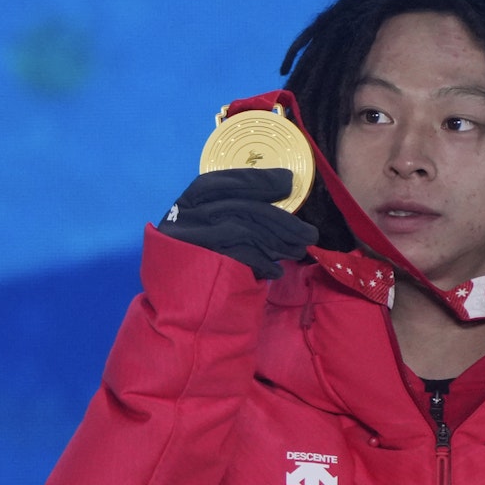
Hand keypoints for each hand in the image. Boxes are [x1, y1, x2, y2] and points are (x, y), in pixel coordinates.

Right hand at [157, 168, 317, 278]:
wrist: (174, 304)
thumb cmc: (195, 262)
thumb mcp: (204, 230)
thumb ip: (232, 212)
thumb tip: (277, 195)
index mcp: (187, 204)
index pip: (220, 182)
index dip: (257, 180)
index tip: (287, 182)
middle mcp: (187, 219)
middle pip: (243, 209)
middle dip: (283, 221)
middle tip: (309, 233)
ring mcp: (193, 242)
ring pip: (246, 232)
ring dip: (280, 242)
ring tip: (299, 251)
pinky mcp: (203, 268)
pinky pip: (242, 259)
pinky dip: (265, 264)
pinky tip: (277, 270)